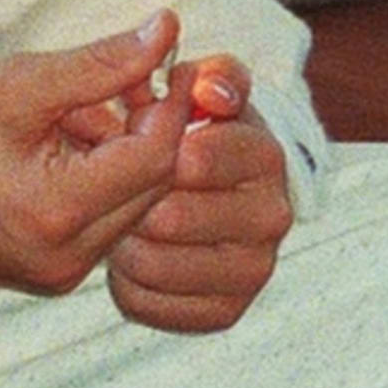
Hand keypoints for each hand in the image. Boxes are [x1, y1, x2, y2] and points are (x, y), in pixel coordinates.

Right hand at [0, 14, 186, 294]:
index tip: (168, 61)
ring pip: (137, 204)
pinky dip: (106, 178)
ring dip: (129, 153)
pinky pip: (110, 221)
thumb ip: (101, 61)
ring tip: (84, 112)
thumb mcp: (21, 83)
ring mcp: (62, 272)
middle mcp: (66, 257)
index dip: (170, 106)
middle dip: (152, 128)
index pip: (154, 157)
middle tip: (133, 80)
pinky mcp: (57, 272)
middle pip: (155, 186)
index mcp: (56, 212)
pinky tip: (71, 145)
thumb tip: (169, 29)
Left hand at [106, 58, 292, 335]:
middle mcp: (273, 215)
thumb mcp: (194, 89)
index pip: (197, 158)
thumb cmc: (178, 132)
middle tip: (115, 185)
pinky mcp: (226, 310)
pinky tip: (131, 258)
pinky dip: (127, 284)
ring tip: (120, 220)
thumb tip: (208, 88)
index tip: (128, 140)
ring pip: (156, 263)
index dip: (146, 153)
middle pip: (171, 217)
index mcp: (265, 155)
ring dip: (122, 243)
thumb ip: (207, 77)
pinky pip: (151, 303)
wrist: (178, 193)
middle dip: (129, 199)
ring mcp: (253, 268)